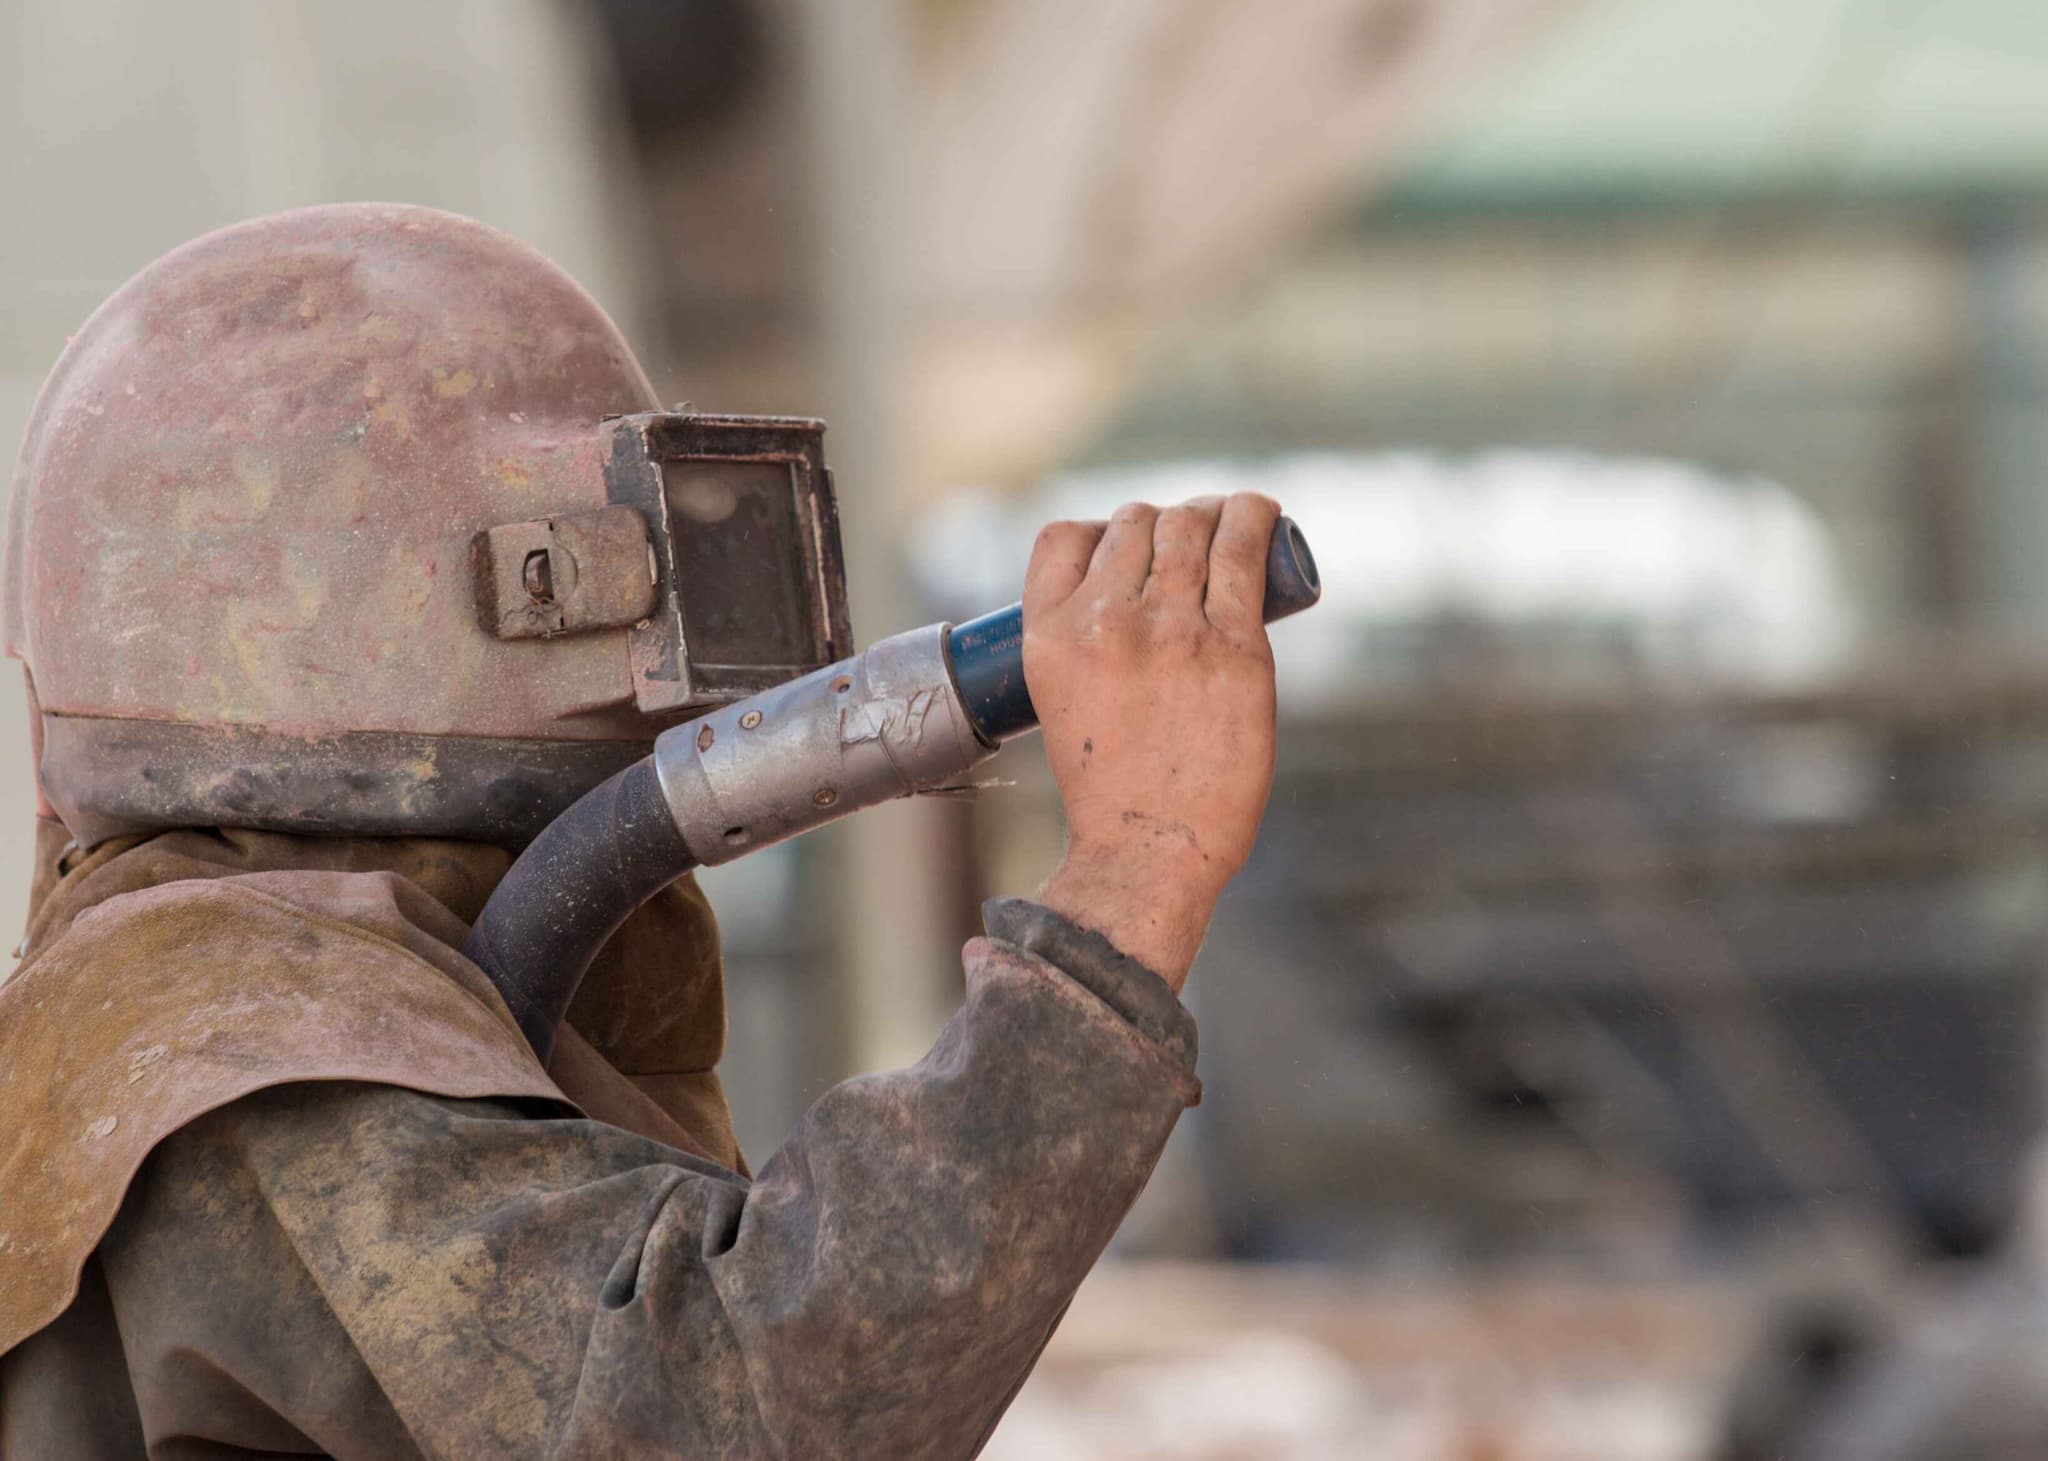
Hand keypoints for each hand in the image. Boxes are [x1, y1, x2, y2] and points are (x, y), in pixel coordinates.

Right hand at [1022, 494, 1280, 992]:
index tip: (1128, 550)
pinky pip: (1243, 551)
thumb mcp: (1061, 699)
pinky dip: (1254, 517)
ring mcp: (1171, 630)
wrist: (1149, 848)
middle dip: (1163, 524)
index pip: (1064, 536)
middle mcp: (1104, 621)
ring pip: (1188, 526)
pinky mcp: (1234, 647)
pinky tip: (1263, 512)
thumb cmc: (1111, 786)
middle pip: (1134, 522)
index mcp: (1048, 634)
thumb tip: (1136, 589)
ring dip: (1210, 514)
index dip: (1100, 531)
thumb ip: (1084, 643)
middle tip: (1191, 547)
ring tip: (1230, 523)